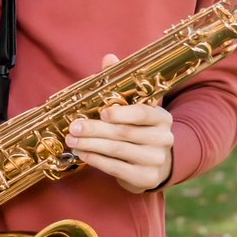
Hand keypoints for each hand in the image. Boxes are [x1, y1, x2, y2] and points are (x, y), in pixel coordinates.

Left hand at [64, 54, 174, 193]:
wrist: (156, 163)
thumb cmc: (139, 129)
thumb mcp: (134, 107)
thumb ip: (120, 84)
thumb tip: (109, 58)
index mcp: (162, 118)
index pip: (144, 113)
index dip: (122, 113)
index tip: (102, 112)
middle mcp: (164, 139)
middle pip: (125, 133)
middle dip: (95, 129)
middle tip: (73, 127)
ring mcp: (156, 160)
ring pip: (118, 150)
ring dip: (91, 145)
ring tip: (72, 140)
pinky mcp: (147, 178)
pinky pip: (116, 168)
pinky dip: (97, 160)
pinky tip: (83, 154)